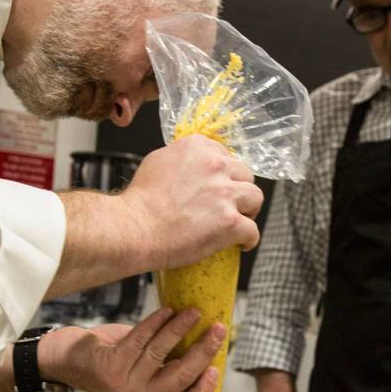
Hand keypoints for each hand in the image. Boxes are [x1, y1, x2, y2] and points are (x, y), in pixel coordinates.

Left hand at [43, 308, 222, 391]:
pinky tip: (166, 310)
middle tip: (219, 329)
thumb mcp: (146, 366)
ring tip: (193, 311)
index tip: (216, 369)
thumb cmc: (115, 357)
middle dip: (203, 352)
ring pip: (160, 354)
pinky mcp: (109, 366)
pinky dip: (155, 323)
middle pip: (180, 378)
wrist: (68, 360)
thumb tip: (207, 336)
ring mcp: (124, 384)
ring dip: (180, 329)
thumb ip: (171, 361)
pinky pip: (139, 341)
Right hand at [122, 135, 262, 268]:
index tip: (220, 185)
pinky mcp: (231, 222)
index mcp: (198, 147)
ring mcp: (225, 193)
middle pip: (245, 175)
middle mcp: (215, 165)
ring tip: (240, 222)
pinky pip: (253, 230)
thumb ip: (182, 159)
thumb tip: (192, 165)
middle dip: (239, 190)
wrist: (134, 229)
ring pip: (256, 198)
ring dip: (249, 211)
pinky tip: (241, 244)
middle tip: (231, 204)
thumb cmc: (140, 201)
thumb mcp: (158, 162)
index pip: (226, 155)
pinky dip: (248, 239)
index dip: (225, 173)